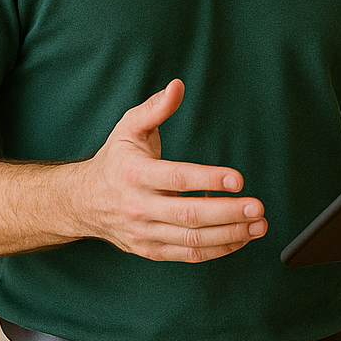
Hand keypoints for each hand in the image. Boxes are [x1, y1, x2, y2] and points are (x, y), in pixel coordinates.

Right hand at [70, 79, 266, 261]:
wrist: (81, 202)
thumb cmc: (114, 161)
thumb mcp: (129, 128)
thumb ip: (156, 108)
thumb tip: (178, 86)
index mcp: (134, 174)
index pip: (177, 178)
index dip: (209, 179)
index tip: (238, 179)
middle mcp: (138, 207)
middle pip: (188, 214)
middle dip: (227, 213)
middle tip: (257, 207)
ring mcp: (144, 233)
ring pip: (192, 239)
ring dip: (230, 234)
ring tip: (258, 225)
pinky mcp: (151, 250)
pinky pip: (189, 254)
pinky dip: (218, 249)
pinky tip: (241, 238)